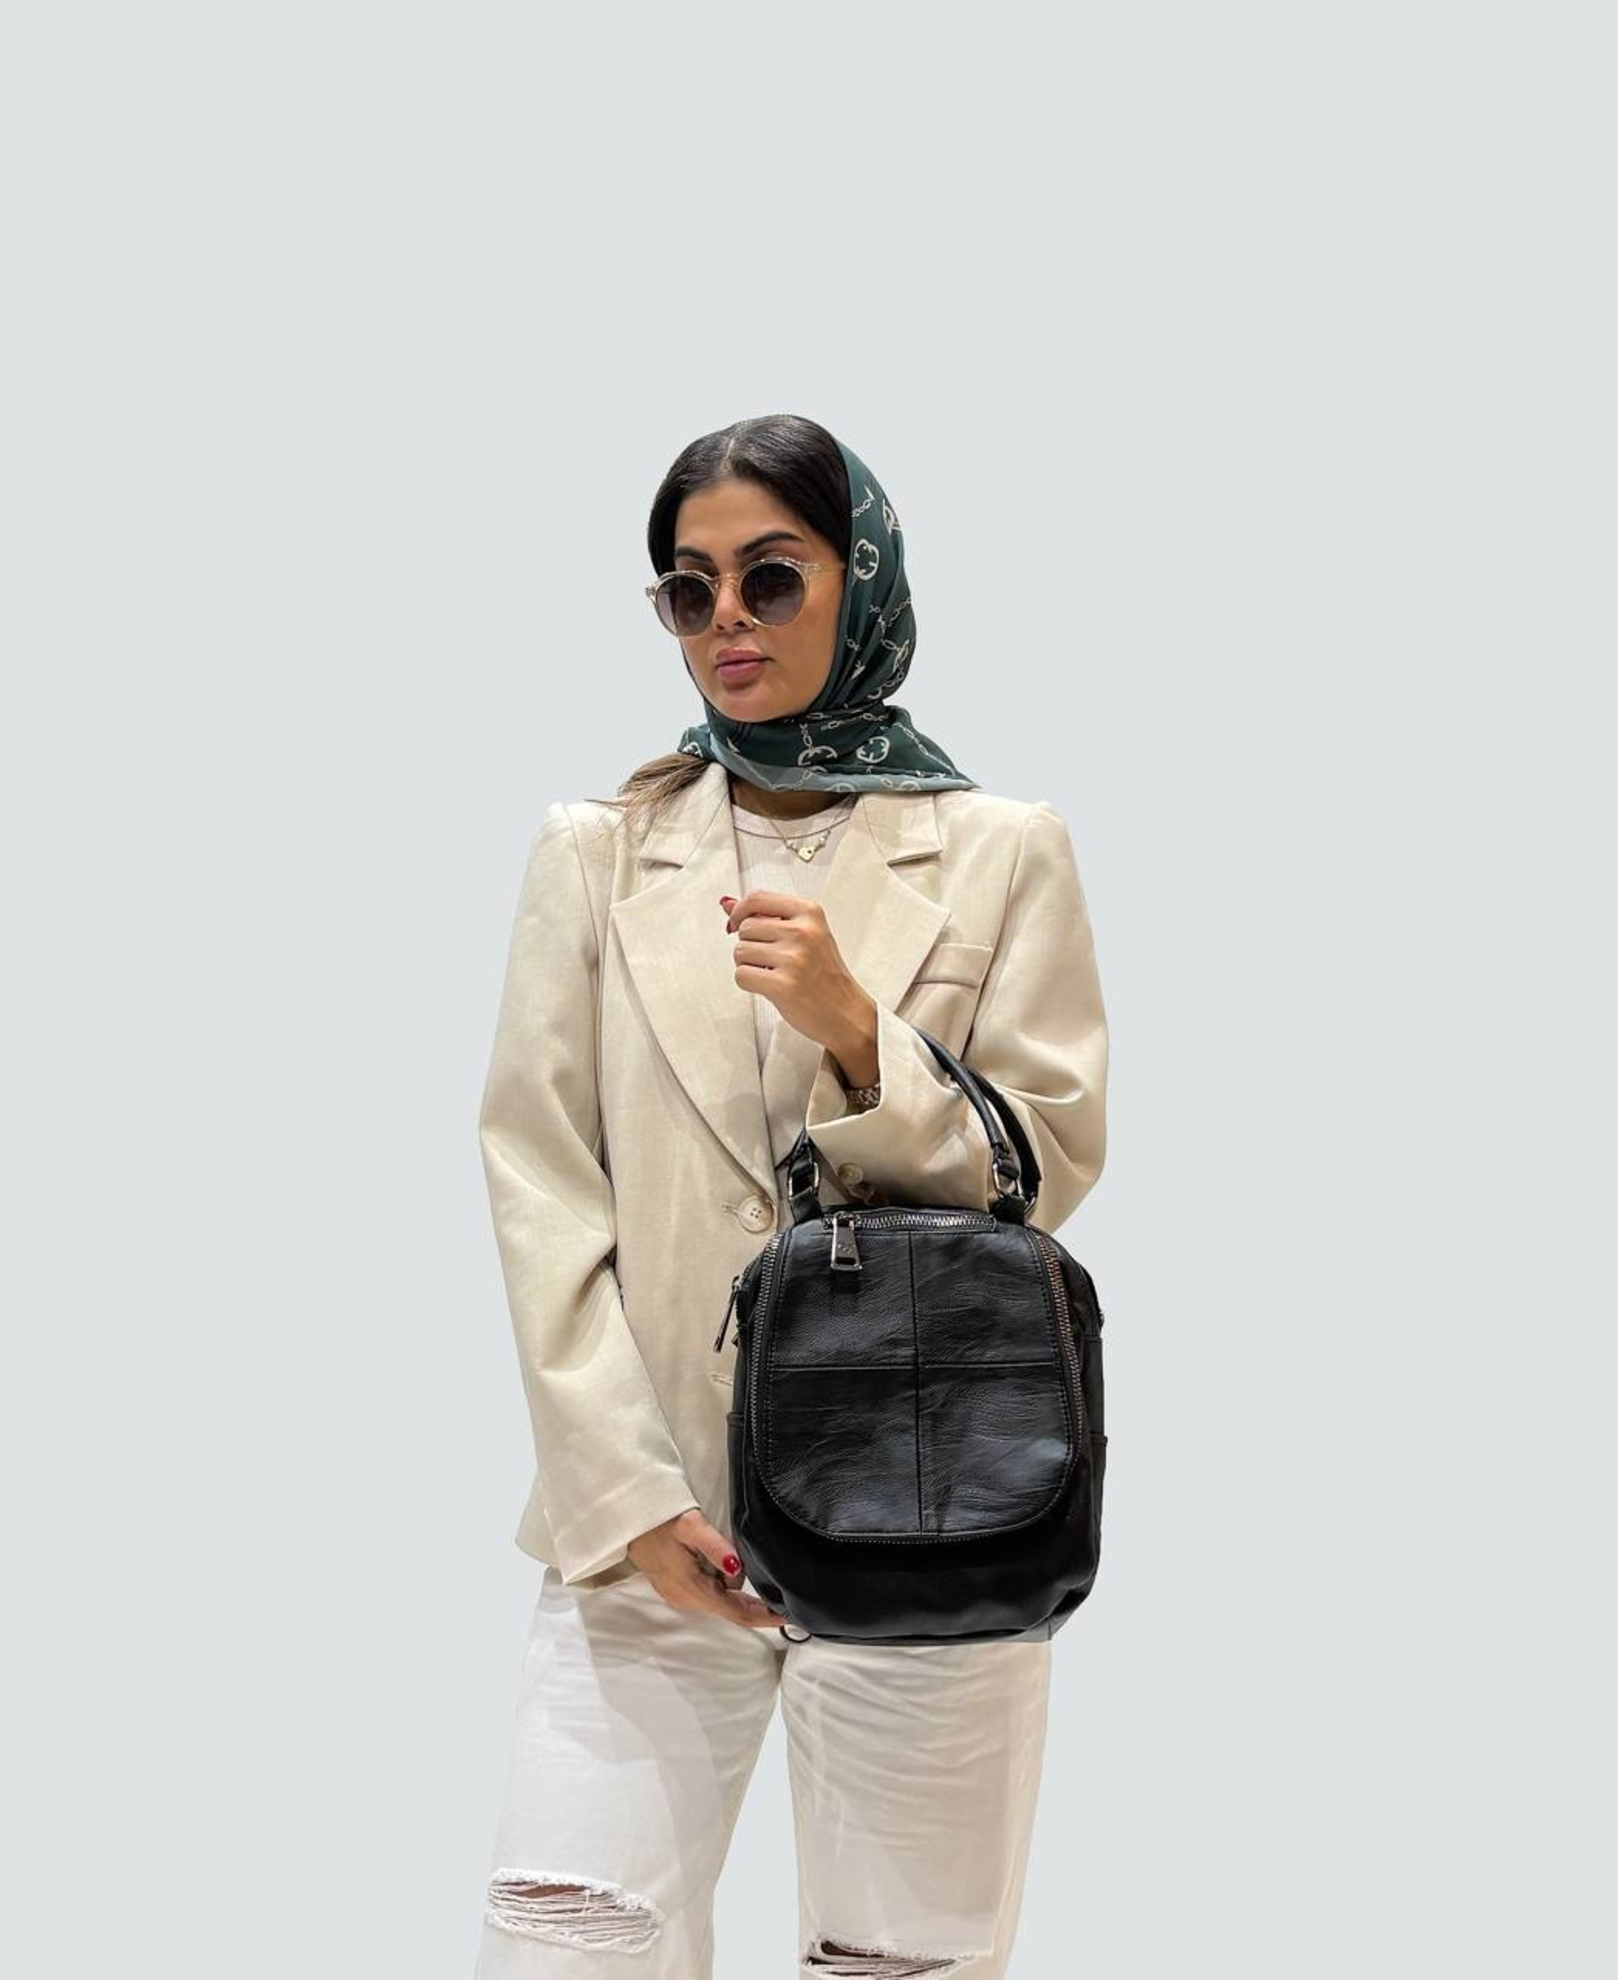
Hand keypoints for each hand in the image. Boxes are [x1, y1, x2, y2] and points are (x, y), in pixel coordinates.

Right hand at [626, 1507, 787, 1629]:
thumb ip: (717, 1548)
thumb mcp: (692, 1526)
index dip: (764, 1617)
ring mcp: (679, 1596)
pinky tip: (716, 1557)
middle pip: (730, 1606)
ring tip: (724, 1549)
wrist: (627, 1518)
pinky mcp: (675, 1588)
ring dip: (730, 1579)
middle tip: (766, 1570)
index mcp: (693, 1590)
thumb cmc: (661, 1518)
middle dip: (750, 1593)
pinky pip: (707, 1590)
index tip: (789, 1617)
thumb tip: (737, 1568)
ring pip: (719, 1596)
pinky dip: (718, 1578)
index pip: (737, 1613)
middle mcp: (686, 1600)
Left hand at [719, 890, 877, 1078]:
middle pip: (745, 927)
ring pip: (739, 952)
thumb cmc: (824, 975)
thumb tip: (727, 903)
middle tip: (771, 959)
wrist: (845, 1012)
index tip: (737, 922)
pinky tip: (768, 986)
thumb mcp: (804, 935)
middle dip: (749, 944)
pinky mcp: (783, 985)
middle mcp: (803, 932)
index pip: (757, 898)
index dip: (740, 911)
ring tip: (772, 972)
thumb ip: (766, 917)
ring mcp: (794, 958)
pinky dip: (748, 983)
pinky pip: (741, 975)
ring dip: (748, 965)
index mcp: (810, 913)